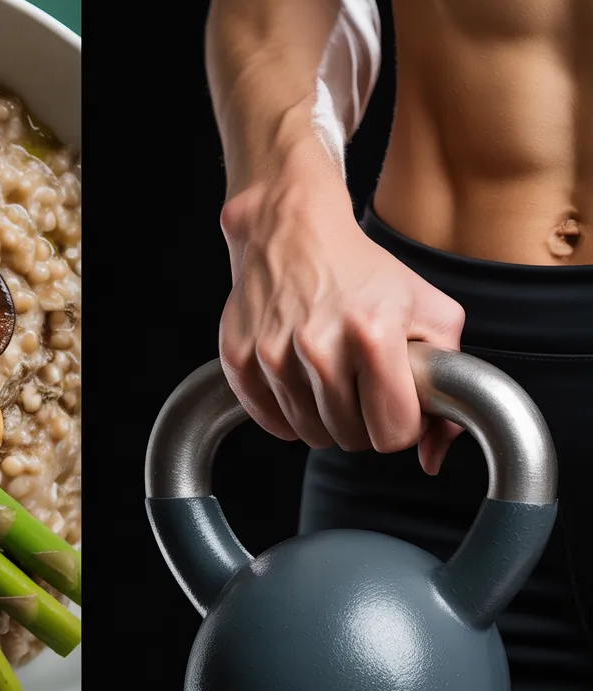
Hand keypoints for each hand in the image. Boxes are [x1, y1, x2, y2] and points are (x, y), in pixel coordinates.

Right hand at [218, 150, 465, 474]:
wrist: (292, 230)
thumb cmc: (365, 272)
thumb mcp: (432, 313)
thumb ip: (450, 387)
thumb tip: (431, 459)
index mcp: (373, 334)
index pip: (394, 433)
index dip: (401, 424)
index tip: (395, 400)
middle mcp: (318, 347)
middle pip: (351, 438)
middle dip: (363, 420)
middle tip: (361, 382)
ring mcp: (272, 354)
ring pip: (310, 435)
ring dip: (325, 417)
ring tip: (330, 375)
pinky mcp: (238, 358)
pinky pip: (272, 423)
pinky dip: (289, 413)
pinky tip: (300, 378)